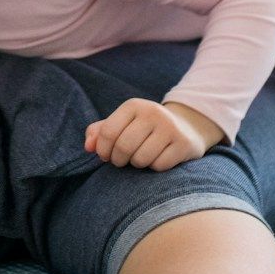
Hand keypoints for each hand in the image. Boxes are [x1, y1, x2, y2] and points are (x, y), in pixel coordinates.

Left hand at [84, 99, 225, 171]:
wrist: (186, 128)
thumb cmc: (144, 129)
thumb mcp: (122, 124)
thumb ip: (99, 133)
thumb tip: (88, 147)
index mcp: (133, 105)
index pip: (107, 132)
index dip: (102, 150)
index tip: (105, 156)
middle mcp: (153, 112)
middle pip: (123, 147)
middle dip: (119, 160)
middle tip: (122, 161)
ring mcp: (170, 127)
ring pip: (141, 159)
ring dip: (137, 164)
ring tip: (141, 157)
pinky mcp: (183, 144)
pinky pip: (159, 166)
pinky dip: (155, 167)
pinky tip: (159, 158)